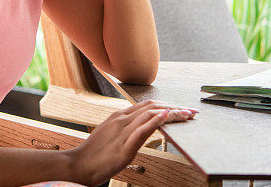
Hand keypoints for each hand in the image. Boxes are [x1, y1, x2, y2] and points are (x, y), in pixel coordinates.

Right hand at [64, 100, 197, 185]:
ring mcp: (122, 132)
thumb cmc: (94, 154)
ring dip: (172, 113)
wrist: (78, 164)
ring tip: (187, 114)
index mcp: (119, 117)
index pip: (148, 105)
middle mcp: (122, 120)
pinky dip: (156, 121)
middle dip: (175, 107)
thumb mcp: (110, 135)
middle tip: (191, 112)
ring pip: (150, 115)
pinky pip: (141, 130)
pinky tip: (167, 117)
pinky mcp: (124, 147)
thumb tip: (140, 127)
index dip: (166, 105)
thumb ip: (125, 128)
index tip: (181, 109)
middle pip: (153, 107)